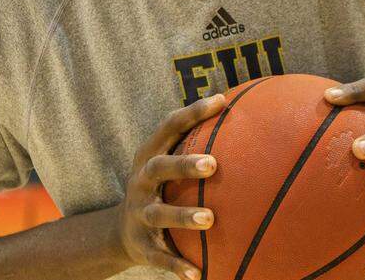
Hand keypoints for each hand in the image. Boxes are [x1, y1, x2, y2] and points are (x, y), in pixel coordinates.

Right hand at [113, 93, 226, 279]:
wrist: (117, 233)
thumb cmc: (159, 188)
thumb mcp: (166, 163)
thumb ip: (196, 143)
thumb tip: (247, 114)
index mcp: (149, 156)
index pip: (168, 127)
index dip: (192, 113)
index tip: (220, 102)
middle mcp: (141, 182)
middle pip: (159, 168)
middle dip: (183, 164)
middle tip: (213, 164)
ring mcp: (139, 214)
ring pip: (159, 214)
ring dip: (183, 216)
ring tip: (210, 218)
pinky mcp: (142, 246)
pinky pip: (160, 257)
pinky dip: (177, 266)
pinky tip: (198, 275)